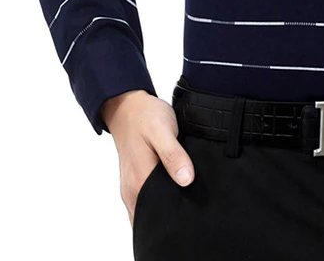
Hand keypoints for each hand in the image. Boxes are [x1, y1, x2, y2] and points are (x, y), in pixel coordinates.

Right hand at [101, 90, 194, 225]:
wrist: (128, 107)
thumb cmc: (145, 117)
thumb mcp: (162, 131)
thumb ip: (173, 156)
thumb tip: (186, 180)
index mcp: (139, 181)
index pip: (157, 214)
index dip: (175, 216)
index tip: (194, 210)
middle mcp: (132, 189)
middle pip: (153, 216)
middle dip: (172, 215)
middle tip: (195, 205)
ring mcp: (132, 186)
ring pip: (150, 209)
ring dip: (166, 206)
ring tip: (188, 198)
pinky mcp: (135, 180)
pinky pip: (148, 199)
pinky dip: (161, 198)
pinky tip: (176, 189)